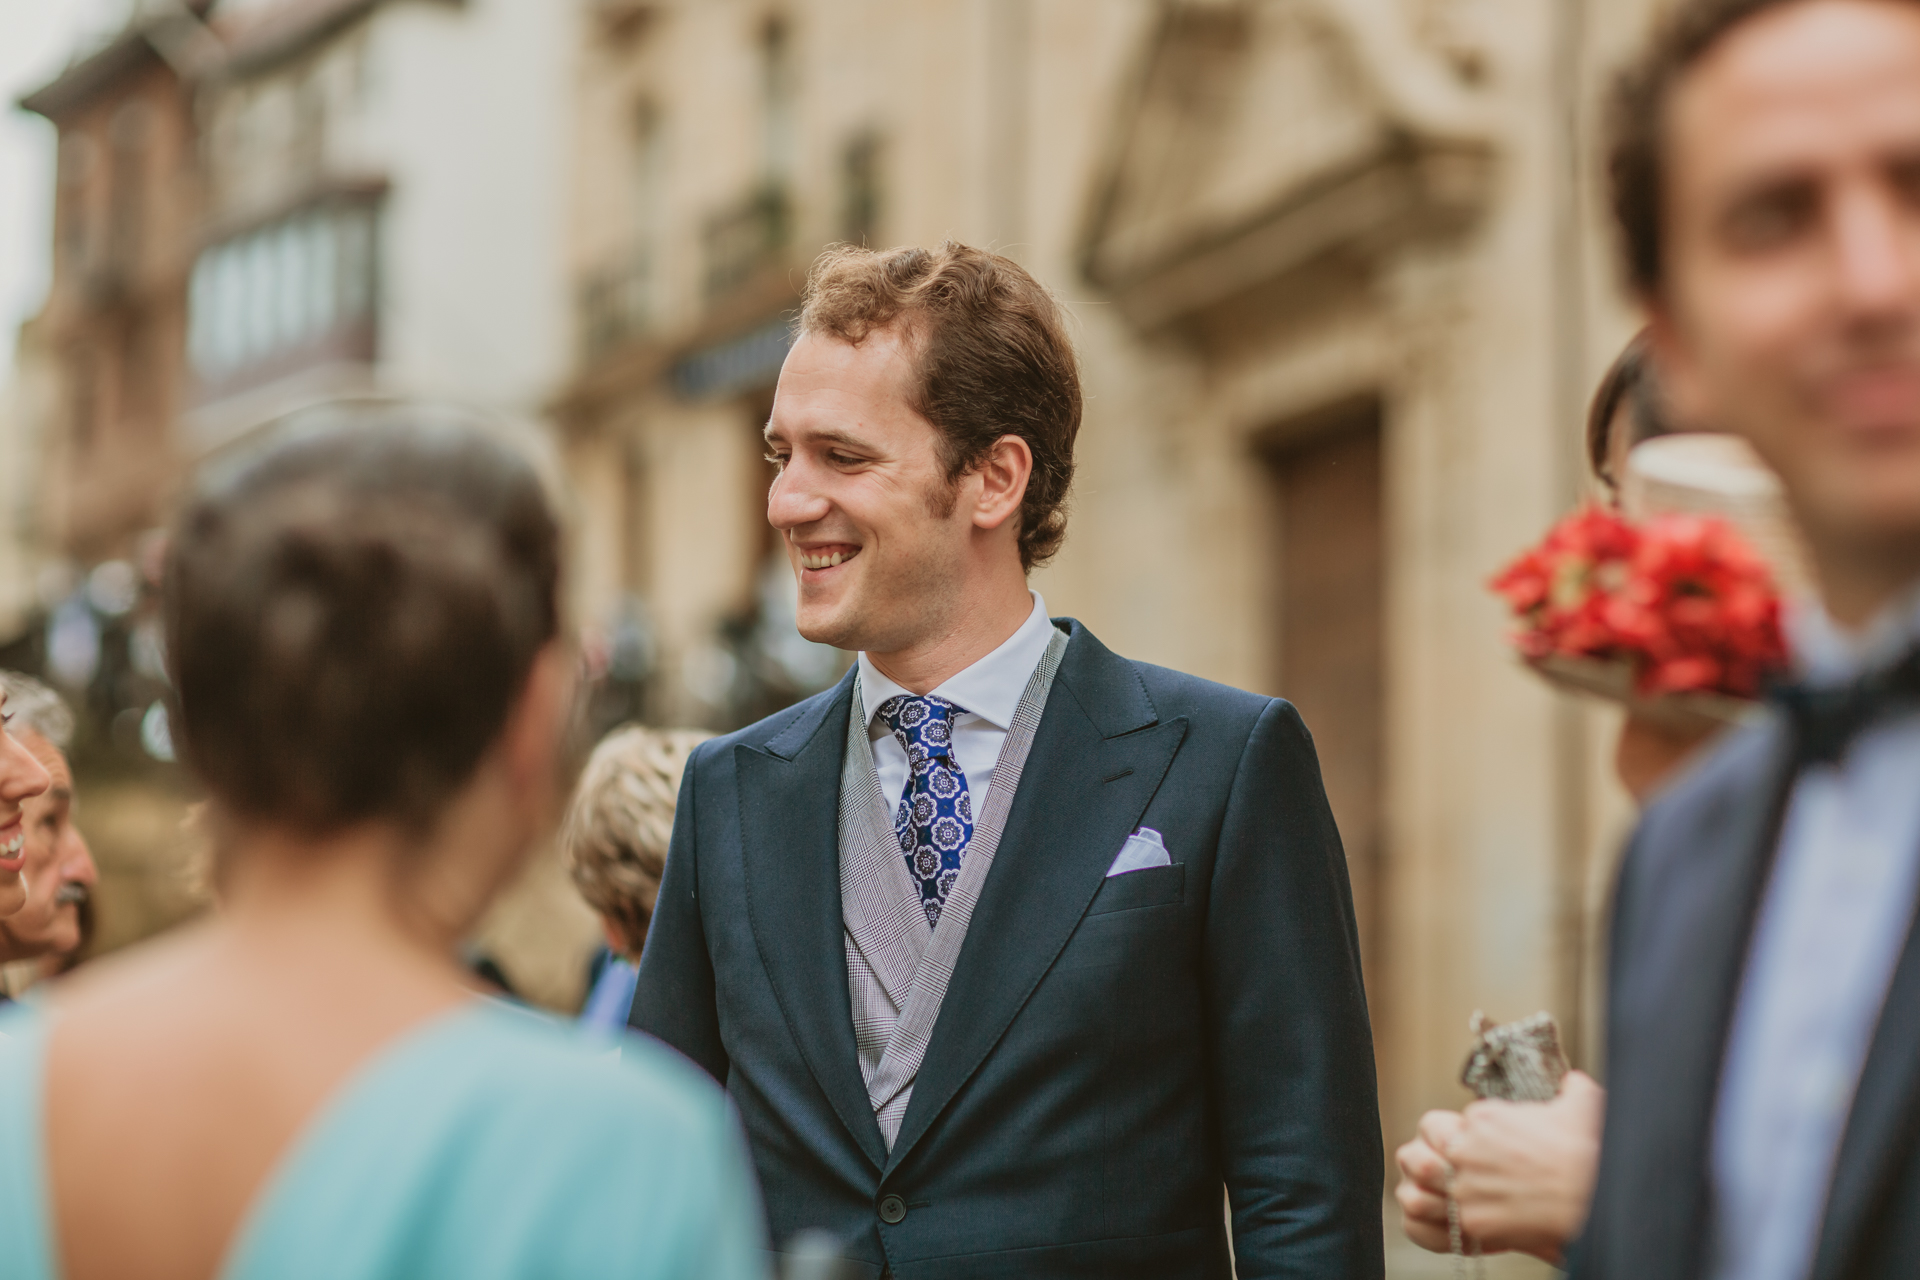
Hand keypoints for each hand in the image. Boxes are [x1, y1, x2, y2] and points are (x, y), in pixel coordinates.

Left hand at [1394, 1070, 1605, 1264]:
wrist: (1596, 1197)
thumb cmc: (1589, 1150)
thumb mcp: (1582, 1104)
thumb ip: (1571, 1087)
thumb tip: (1572, 1082)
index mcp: (1483, 1116)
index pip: (1469, 1124)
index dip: (1488, 1139)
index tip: (1508, 1150)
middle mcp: (1466, 1148)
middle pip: (1454, 1153)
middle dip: (1472, 1163)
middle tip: (1499, 1175)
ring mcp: (1465, 1184)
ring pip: (1455, 1187)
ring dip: (1474, 1192)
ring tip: (1502, 1199)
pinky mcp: (1473, 1219)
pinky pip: (1467, 1219)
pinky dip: (1488, 1220)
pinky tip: (1511, 1219)